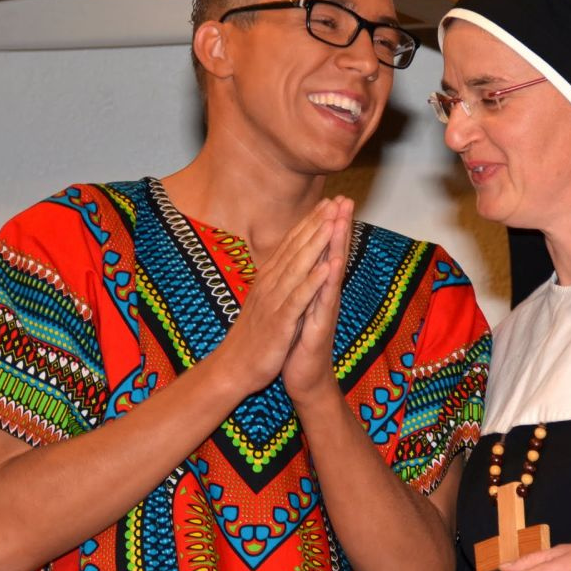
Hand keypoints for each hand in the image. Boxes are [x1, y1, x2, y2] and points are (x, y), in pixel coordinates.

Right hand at [214, 199, 337, 393]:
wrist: (234, 368)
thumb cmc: (253, 336)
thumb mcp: (264, 301)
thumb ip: (275, 279)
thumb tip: (285, 262)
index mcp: (268, 279)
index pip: (291, 244)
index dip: (309, 223)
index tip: (327, 203)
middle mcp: (270, 284)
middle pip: (297, 249)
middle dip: (317, 224)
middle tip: (335, 202)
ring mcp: (274, 302)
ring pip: (298, 267)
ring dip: (317, 244)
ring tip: (333, 223)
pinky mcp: (280, 322)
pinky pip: (299, 299)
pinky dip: (313, 282)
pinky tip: (328, 268)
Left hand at [282, 196, 352, 407]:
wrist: (303, 380)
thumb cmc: (300, 344)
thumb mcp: (301, 308)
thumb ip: (307, 285)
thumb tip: (306, 261)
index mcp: (318, 289)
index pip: (325, 252)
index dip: (328, 226)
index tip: (332, 198)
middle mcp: (326, 296)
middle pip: (334, 255)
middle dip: (339, 226)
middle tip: (345, 198)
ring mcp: (325, 311)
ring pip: (332, 273)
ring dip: (338, 246)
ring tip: (342, 220)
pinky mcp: (319, 328)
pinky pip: (324, 301)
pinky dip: (328, 281)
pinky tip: (332, 264)